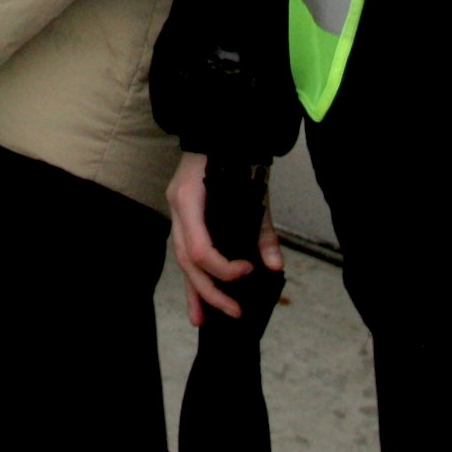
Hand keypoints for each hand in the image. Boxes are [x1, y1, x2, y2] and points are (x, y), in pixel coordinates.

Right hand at [167, 152, 284, 326]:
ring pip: (181, 260)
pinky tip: (198, 302)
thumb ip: (263, 231)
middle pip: (187, 261)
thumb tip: (274, 267)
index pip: (201, 248)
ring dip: (195, 291)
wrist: (222, 131)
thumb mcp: (256, 192)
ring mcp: (176, 212)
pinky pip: (185, 252)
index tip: (249, 271)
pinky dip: (192, 277)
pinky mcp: (183, 217)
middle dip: (210, 291)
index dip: (224, 268)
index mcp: (190, 199)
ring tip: (203, 321)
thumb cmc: (241, 157)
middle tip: (234, 313)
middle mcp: (177, 208)